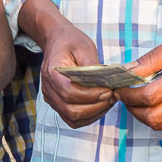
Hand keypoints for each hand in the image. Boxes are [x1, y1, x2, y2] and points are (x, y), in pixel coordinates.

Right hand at [25, 5, 110, 127]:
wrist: (56, 42)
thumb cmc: (70, 42)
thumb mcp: (84, 47)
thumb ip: (93, 66)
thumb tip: (106, 83)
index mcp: (52, 73)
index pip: (70, 92)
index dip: (91, 95)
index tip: (109, 90)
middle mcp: (49, 89)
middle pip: (71, 110)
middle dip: (95, 107)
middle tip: (112, 97)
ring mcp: (52, 99)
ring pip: (72, 118)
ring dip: (94, 113)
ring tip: (108, 101)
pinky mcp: (58, 105)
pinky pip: (72, 119)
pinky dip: (88, 117)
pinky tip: (100, 106)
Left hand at [121, 31, 161, 131]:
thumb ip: (150, 60)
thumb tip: (128, 71)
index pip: (147, 96)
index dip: (128, 94)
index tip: (120, 87)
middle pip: (152, 117)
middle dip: (133, 109)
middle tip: (126, 96)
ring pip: (160, 125)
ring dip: (143, 116)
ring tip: (137, 102)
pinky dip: (157, 119)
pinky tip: (153, 107)